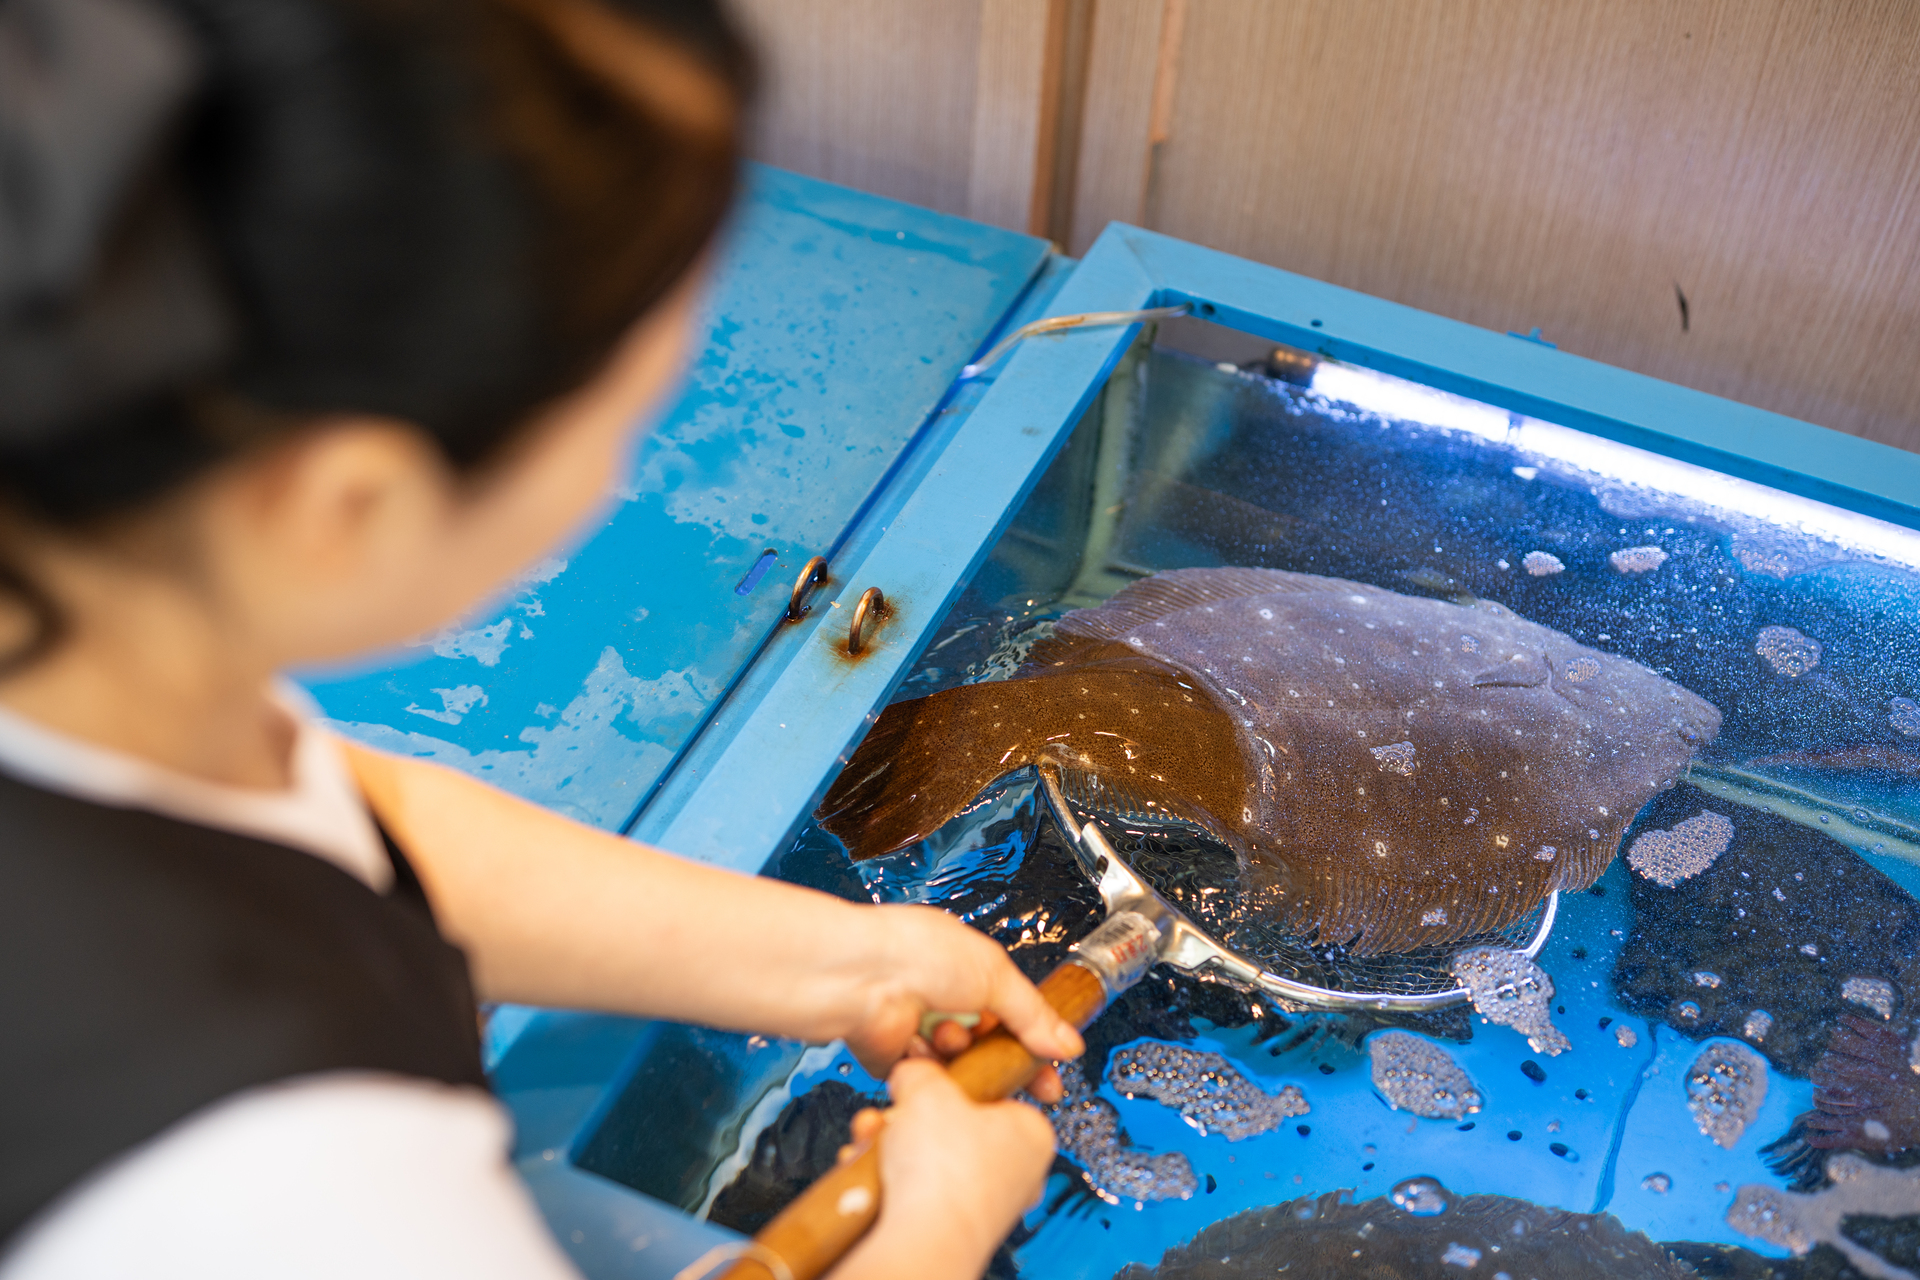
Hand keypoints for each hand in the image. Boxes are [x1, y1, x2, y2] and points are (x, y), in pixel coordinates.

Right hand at [831, 1060, 1055, 1279]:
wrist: (923, 1239)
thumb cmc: (944, 1171)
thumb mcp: (928, 1088)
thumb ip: (920, 1071)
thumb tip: (911, 1073)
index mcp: (1032, 1132)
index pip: (995, 1095)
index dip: (954, 1086)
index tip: (930, 1082)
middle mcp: (1017, 1173)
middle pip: (953, 1128)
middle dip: (910, 1119)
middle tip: (896, 1112)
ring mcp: (986, 1206)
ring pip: (929, 1161)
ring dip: (892, 1146)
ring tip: (874, 1137)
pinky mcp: (953, 1229)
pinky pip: (916, 1193)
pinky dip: (888, 1180)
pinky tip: (868, 1169)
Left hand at [837, 904, 1080, 1101]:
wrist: (864, 977)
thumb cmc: (917, 952)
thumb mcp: (995, 975)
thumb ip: (1034, 1014)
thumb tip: (1067, 1043)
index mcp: (969, 971)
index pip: (1013, 1016)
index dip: (1035, 1045)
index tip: (1052, 1072)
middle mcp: (945, 1001)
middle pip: (990, 1048)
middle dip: (1007, 1064)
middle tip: (1031, 1085)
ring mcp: (921, 1031)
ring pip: (962, 1066)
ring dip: (962, 1055)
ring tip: (950, 1037)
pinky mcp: (898, 1061)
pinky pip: (929, 1080)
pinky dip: (930, 1068)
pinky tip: (921, 1046)